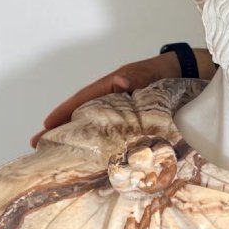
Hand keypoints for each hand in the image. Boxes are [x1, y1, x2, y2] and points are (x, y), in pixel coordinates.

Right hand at [29, 51, 180, 147]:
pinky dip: (99, 141)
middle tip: (39, 146)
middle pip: (81, 113)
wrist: (189, 74)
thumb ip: (139, 76)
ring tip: (60, 154)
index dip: (64, 112)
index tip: (46, 125)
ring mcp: (121, 110)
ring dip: (77, 136)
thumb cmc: (169, 71)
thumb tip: (119, 81)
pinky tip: (94, 157)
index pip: (83, 99)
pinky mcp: (132, 120)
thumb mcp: (154, 72)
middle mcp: (113, 97)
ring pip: (94, 124)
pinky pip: (111, 131)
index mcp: (113, 85)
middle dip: (61, 128)